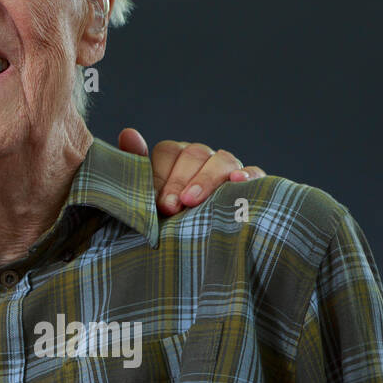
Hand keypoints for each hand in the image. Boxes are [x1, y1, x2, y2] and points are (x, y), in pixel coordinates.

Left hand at [117, 128, 266, 215]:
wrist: (197, 249)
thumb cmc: (168, 219)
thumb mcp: (148, 197)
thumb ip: (137, 167)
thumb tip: (128, 133)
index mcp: (175, 158)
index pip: (168, 152)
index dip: (161, 174)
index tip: (159, 202)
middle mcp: (202, 158)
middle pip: (194, 155)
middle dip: (180, 181)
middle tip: (171, 207)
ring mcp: (228, 168)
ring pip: (222, 160)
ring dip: (207, 179)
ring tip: (193, 200)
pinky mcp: (252, 183)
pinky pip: (254, 173)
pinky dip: (248, 175)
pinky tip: (237, 182)